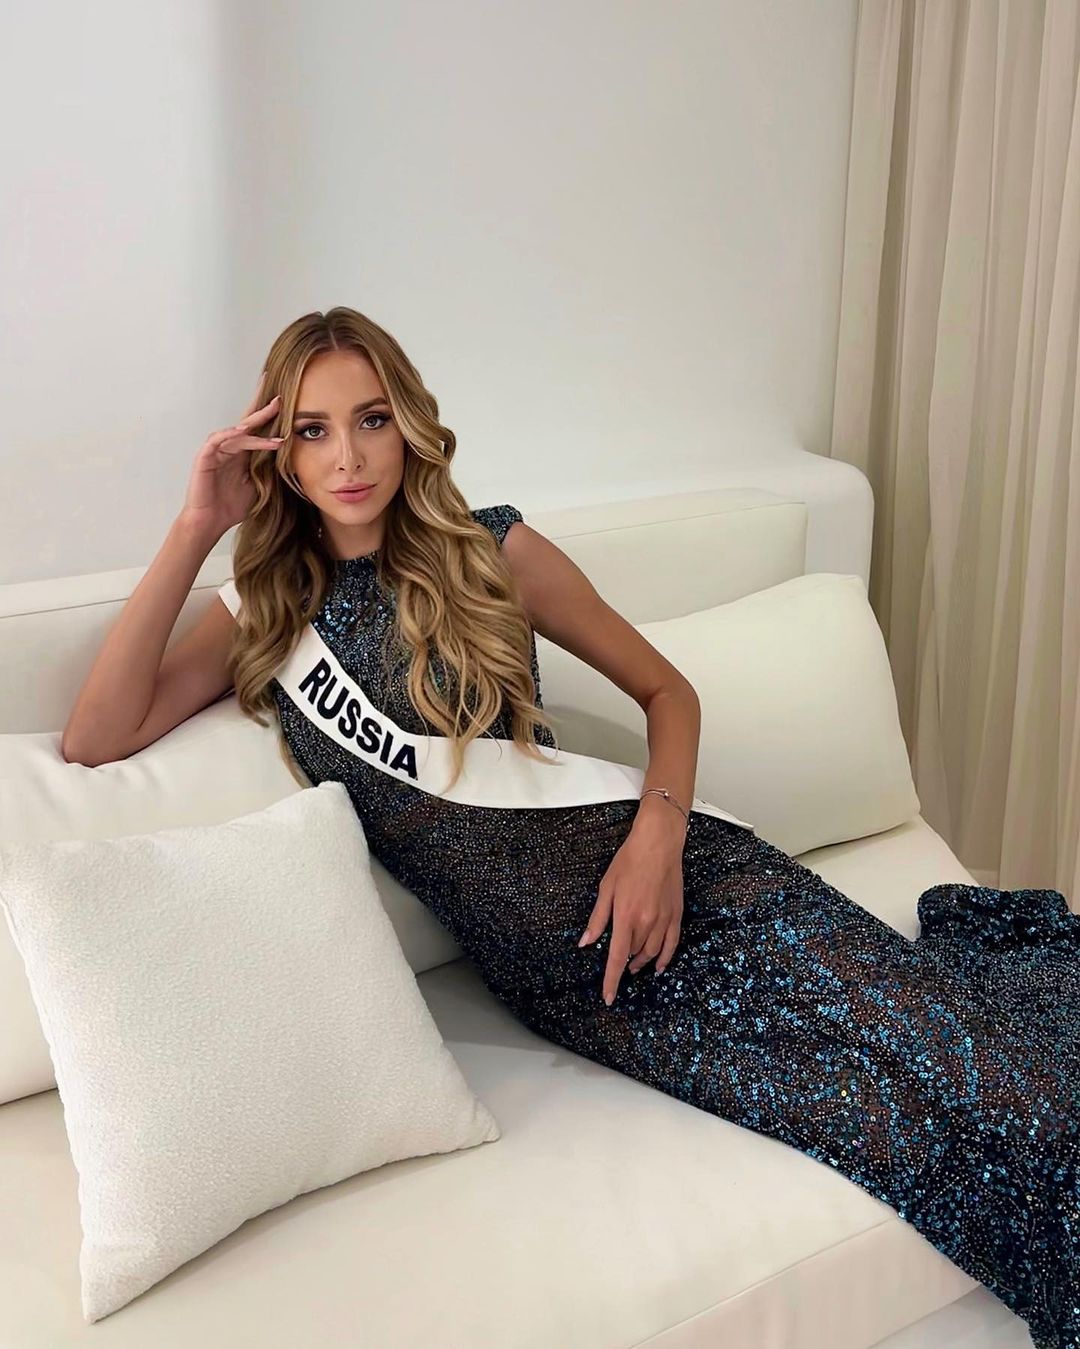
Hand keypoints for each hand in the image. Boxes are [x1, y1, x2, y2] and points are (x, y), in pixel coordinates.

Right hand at [181, 370, 284, 537]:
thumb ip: (268, 470)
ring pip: (237, 433)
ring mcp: (216, 451)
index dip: (269, 418)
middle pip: (247, 424)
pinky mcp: (205, 457)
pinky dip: (229, 434)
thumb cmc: (231, 506)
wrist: (211, 521)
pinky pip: (217, 440)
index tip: (285, 405)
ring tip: (268, 418)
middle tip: (278, 400)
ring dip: (254, 427)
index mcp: (242, 454)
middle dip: (263, 411)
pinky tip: (242, 431)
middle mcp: (230, 448)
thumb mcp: (259, 486)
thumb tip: (288, 459)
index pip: (257, 432)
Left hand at [577, 818, 684, 1005]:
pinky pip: (672, 945)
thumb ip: (598, 919)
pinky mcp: (676, 915)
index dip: (611, 981)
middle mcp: (646, 923)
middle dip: (624, 964)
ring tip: (634, 965)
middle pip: (633, 955)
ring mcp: (664, 920)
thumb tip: (586, 942)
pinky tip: (659, 966)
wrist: (658, 844)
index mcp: (626, 917)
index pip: (616, 958)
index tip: (608, 997)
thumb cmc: (629, 861)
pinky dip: (665, 959)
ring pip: (652, 953)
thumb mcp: (606, 888)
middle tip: (618, 965)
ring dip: (641, 963)